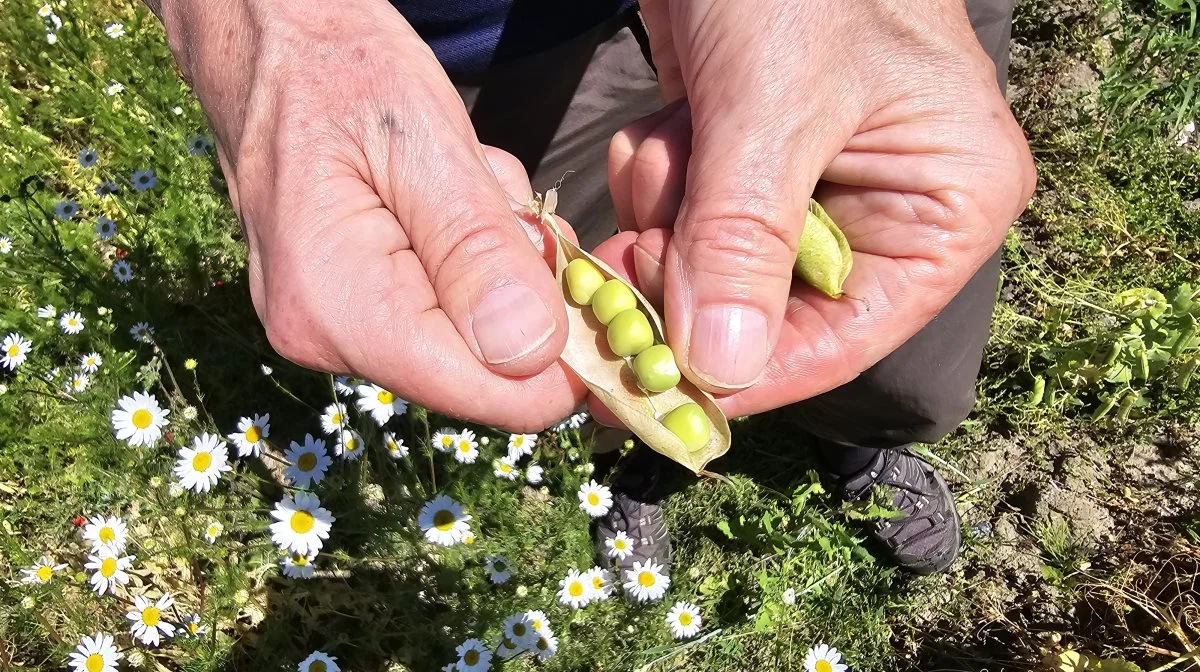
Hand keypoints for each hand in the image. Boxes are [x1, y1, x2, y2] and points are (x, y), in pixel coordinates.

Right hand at [160, 0, 584, 428]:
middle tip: (505, 201)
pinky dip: (469, 255)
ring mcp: (332, 327)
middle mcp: (327, 340)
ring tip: (466, 182)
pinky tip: (447, 195)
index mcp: (341, 309)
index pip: (486, 393)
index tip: (587, 284)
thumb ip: (476, 252)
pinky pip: (442, 307)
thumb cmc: (337, 70)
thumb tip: (532, 355)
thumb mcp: (422, 143)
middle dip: (524, 292)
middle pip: (483, 368)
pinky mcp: (346, 307)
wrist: (266, 40)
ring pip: (471, 333)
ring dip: (497, 262)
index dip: (562, 360)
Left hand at [594, 0, 1035, 415]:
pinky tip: (665, 126)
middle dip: (694, 286)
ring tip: (671, 149)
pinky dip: (660, 184)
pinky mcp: (747, 161)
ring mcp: (812, 185)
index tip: (665, 399)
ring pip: (715, 268)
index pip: (850, 332)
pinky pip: (689, 216)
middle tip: (627, 271)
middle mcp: (888, 206)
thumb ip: (745, 237)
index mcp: (943, 203)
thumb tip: (722, 368)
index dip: (756, 375)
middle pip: (773, 312)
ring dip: (670, 222)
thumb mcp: (775, 104)